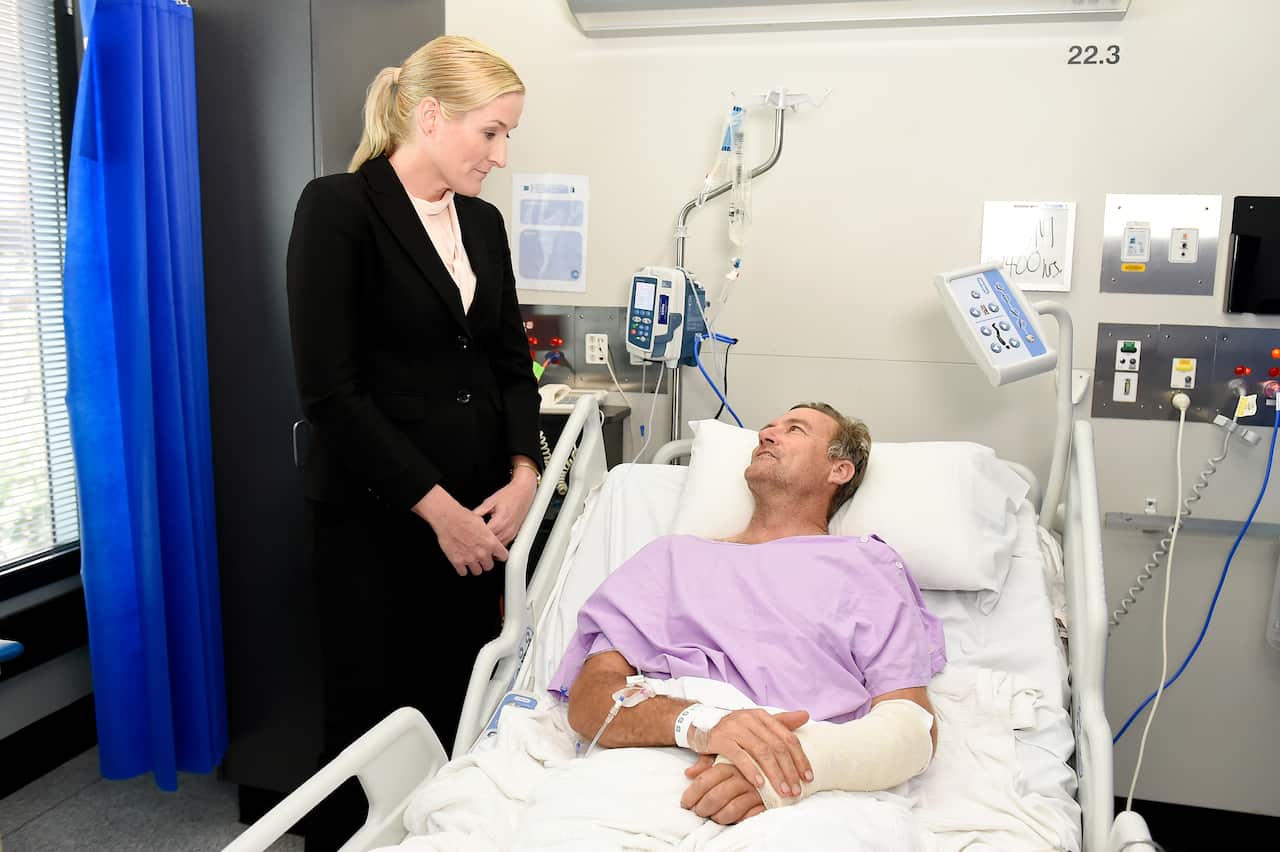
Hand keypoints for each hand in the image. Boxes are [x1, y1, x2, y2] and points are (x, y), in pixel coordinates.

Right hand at [414, 486, 508, 575]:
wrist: (448, 518)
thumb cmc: (463, 517)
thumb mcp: (482, 523)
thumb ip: (488, 536)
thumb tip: (489, 538)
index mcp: (491, 543)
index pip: (503, 556)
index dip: (499, 555)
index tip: (496, 555)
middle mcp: (482, 553)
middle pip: (489, 566)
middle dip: (486, 562)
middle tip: (481, 557)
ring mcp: (470, 559)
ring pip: (477, 572)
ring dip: (475, 567)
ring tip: (471, 560)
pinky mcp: (457, 561)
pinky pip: (463, 572)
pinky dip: (462, 569)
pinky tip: (462, 562)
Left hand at [474, 467, 536, 544]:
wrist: (523, 493)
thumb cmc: (508, 495)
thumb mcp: (490, 501)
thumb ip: (479, 511)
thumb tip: (468, 518)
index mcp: (500, 520)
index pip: (484, 535)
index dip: (475, 537)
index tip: (467, 536)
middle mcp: (507, 529)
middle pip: (491, 544)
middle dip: (481, 544)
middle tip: (471, 542)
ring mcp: (511, 533)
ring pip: (497, 547)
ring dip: (489, 546)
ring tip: (479, 544)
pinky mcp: (514, 534)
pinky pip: (503, 544)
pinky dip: (496, 544)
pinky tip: (489, 541)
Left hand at [681, 755, 764, 823]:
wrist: (779, 760)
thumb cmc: (747, 759)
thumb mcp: (724, 754)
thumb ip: (706, 763)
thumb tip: (688, 773)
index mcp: (731, 761)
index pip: (706, 779)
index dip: (692, 793)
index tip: (685, 803)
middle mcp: (743, 774)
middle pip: (717, 796)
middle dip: (704, 808)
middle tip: (699, 812)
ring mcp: (756, 788)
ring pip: (732, 808)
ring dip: (719, 816)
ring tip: (714, 817)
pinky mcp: (767, 800)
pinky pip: (749, 816)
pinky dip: (738, 820)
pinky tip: (732, 820)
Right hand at [694, 709, 811, 799]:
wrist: (699, 725)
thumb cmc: (733, 728)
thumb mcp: (756, 723)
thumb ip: (781, 722)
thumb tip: (806, 715)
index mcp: (762, 716)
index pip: (788, 737)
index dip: (800, 758)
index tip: (807, 777)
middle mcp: (751, 719)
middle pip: (777, 746)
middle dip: (789, 770)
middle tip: (796, 790)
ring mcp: (735, 728)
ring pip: (762, 752)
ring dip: (775, 774)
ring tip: (782, 791)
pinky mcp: (721, 739)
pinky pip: (740, 757)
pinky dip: (752, 771)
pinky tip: (760, 784)